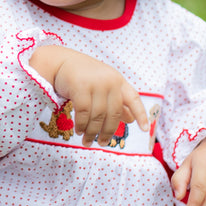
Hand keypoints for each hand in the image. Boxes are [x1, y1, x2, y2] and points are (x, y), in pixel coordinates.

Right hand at [31, 46, 149, 143]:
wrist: (60, 61)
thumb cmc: (83, 75)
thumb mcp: (103, 86)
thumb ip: (116, 101)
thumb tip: (130, 119)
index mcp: (118, 80)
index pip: (133, 98)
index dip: (141, 114)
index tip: (145, 129)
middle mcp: (110, 81)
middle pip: (114, 113)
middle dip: (108, 131)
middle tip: (103, 144)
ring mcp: (96, 83)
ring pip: (98, 115)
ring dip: (92, 132)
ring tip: (87, 141)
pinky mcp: (80, 86)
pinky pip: (83, 112)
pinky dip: (81, 124)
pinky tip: (79, 131)